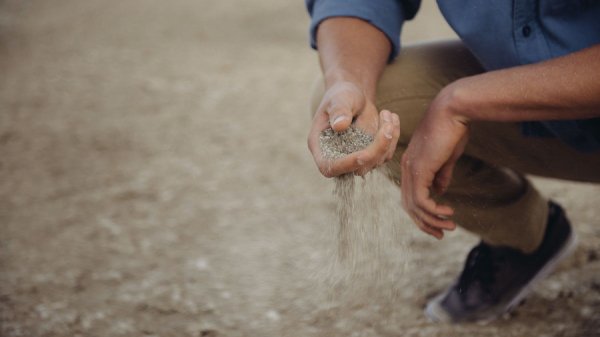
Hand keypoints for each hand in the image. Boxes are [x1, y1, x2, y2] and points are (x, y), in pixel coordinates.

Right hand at [308, 81, 399, 176]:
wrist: (352, 96)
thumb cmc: (341, 95)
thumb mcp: (339, 98)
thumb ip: (339, 110)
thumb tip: (340, 126)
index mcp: (320, 146)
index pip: (329, 166)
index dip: (346, 165)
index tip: (364, 155)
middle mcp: (336, 157)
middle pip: (358, 167)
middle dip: (377, 148)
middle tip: (387, 123)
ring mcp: (355, 158)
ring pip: (376, 161)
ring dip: (388, 139)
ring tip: (387, 113)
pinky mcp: (371, 156)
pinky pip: (386, 153)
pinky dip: (393, 137)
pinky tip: (391, 118)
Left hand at [400, 86, 468, 238]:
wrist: (453, 110)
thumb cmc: (453, 129)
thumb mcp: (447, 156)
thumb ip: (441, 174)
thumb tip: (440, 191)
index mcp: (411, 164)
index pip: (410, 195)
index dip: (422, 212)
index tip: (438, 222)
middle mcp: (406, 168)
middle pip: (408, 204)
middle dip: (424, 222)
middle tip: (440, 234)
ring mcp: (411, 169)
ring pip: (414, 205)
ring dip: (432, 220)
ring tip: (449, 226)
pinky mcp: (420, 169)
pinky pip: (422, 200)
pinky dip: (434, 210)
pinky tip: (448, 212)